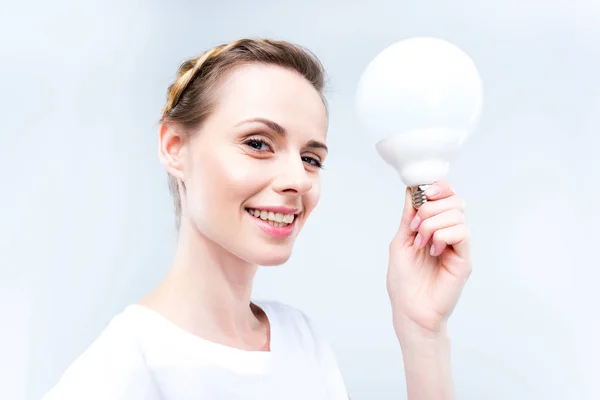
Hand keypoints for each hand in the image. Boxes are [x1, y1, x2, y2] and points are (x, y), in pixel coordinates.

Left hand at [386, 181, 471, 338]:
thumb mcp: (400, 242)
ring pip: (456, 215)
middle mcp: (449, 234)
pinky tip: (433, 251)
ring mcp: (458, 246)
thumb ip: (408, 218)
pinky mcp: (464, 259)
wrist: (410, 311)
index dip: (438, 188)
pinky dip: (443, 236)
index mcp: (434, 227)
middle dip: (430, 207)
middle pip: (454, 201)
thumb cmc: (404, 282)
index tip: (423, 193)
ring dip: (432, 225)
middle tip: (415, 227)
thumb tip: (412, 191)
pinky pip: (462, 233)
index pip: (447, 197)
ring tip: (422, 244)